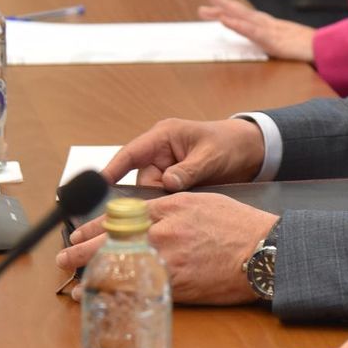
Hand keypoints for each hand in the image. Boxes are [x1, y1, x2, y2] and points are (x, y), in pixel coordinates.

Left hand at [56, 192, 278, 304]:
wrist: (263, 250)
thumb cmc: (238, 225)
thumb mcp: (201, 202)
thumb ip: (171, 209)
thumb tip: (147, 218)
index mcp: (169, 206)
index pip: (119, 215)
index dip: (93, 226)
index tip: (77, 233)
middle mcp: (163, 230)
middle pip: (109, 240)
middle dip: (80, 251)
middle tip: (63, 259)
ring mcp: (167, 258)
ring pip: (119, 267)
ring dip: (92, 276)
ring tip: (74, 285)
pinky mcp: (176, 283)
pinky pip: (138, 289)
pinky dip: (117, 294)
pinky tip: (103, 298)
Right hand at [101, 116, 265, 190]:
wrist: (250, 151)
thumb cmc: (229, 144)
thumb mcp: (210, 156)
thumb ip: (189, 170)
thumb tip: (167, 183)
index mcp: (164, 136)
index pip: (131, 153)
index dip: (112, 169)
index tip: (97, 185)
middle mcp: (160, 152)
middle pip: (141, 180)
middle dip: (151, 196)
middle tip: (168, 206)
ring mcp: (166, 168)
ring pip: (151, 193)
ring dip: (165, 202)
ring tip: (186, 204)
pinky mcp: (174, 182)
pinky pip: (163, 197)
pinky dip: (170, 205)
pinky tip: (182, 211)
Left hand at [198, 0, 314, 61]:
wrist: (327, 49)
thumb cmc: (311, 48)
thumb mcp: (290, 45)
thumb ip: (278, 44)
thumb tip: (270, 47)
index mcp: (272, 26)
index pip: (247, 16)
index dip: (231, 10)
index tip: (215, 5)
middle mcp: (269, 25)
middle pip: (241, 13)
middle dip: (222, 8)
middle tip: (202, 7)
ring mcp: (270, 31)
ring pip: (243, 18)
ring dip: (225, 12)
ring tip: (208, 8)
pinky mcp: (273, 40)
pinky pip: (252, 31)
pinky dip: (237, 24)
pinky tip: (226, 20)